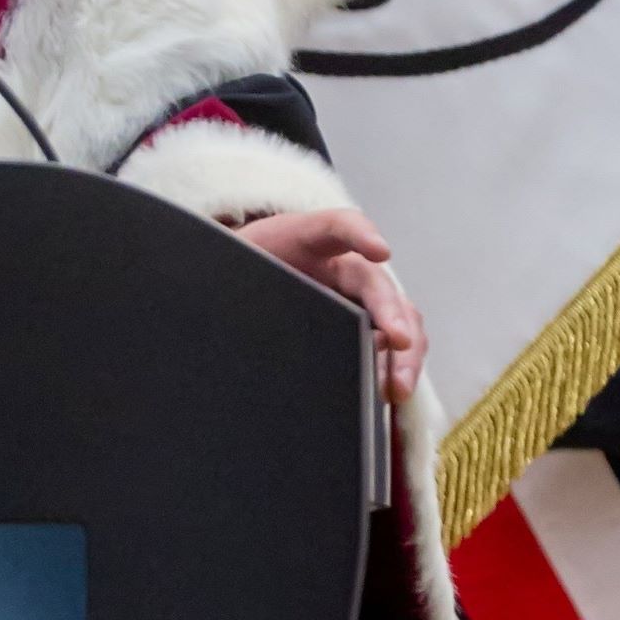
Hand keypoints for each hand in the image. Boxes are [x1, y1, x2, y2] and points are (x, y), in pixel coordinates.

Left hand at [234, 200, 426, 405]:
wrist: (236, 283)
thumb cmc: (235, 272)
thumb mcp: (227, 267)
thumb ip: (229, 279)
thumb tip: (213, 311)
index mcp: (306, 241)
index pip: (337, 226)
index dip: (360, 234)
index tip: (379, 252)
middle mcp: (340, 267)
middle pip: (375, 284)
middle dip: (391, 311)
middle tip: (399, 341)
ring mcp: (356, 298)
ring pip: (396, 315)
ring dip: (406, 350)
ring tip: (399, 384)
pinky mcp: (361, 328)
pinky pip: (392, 345)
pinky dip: (399, 367)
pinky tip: (394, 394)